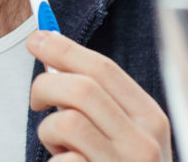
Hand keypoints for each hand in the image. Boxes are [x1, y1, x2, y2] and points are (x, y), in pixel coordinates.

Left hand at [27, 30, 172, 161]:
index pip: (104, 69)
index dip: (64, 48)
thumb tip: (52, 53)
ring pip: (67, 121)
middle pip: (81, 88)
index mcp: (150, 119)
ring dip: (48, 130)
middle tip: (37, 100)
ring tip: (57, 144)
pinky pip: (62, 160)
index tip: (37, 39)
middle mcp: (144, 142)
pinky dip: (54, 161)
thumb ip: (97, 98)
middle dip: (45, 86)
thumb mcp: (124, 133)